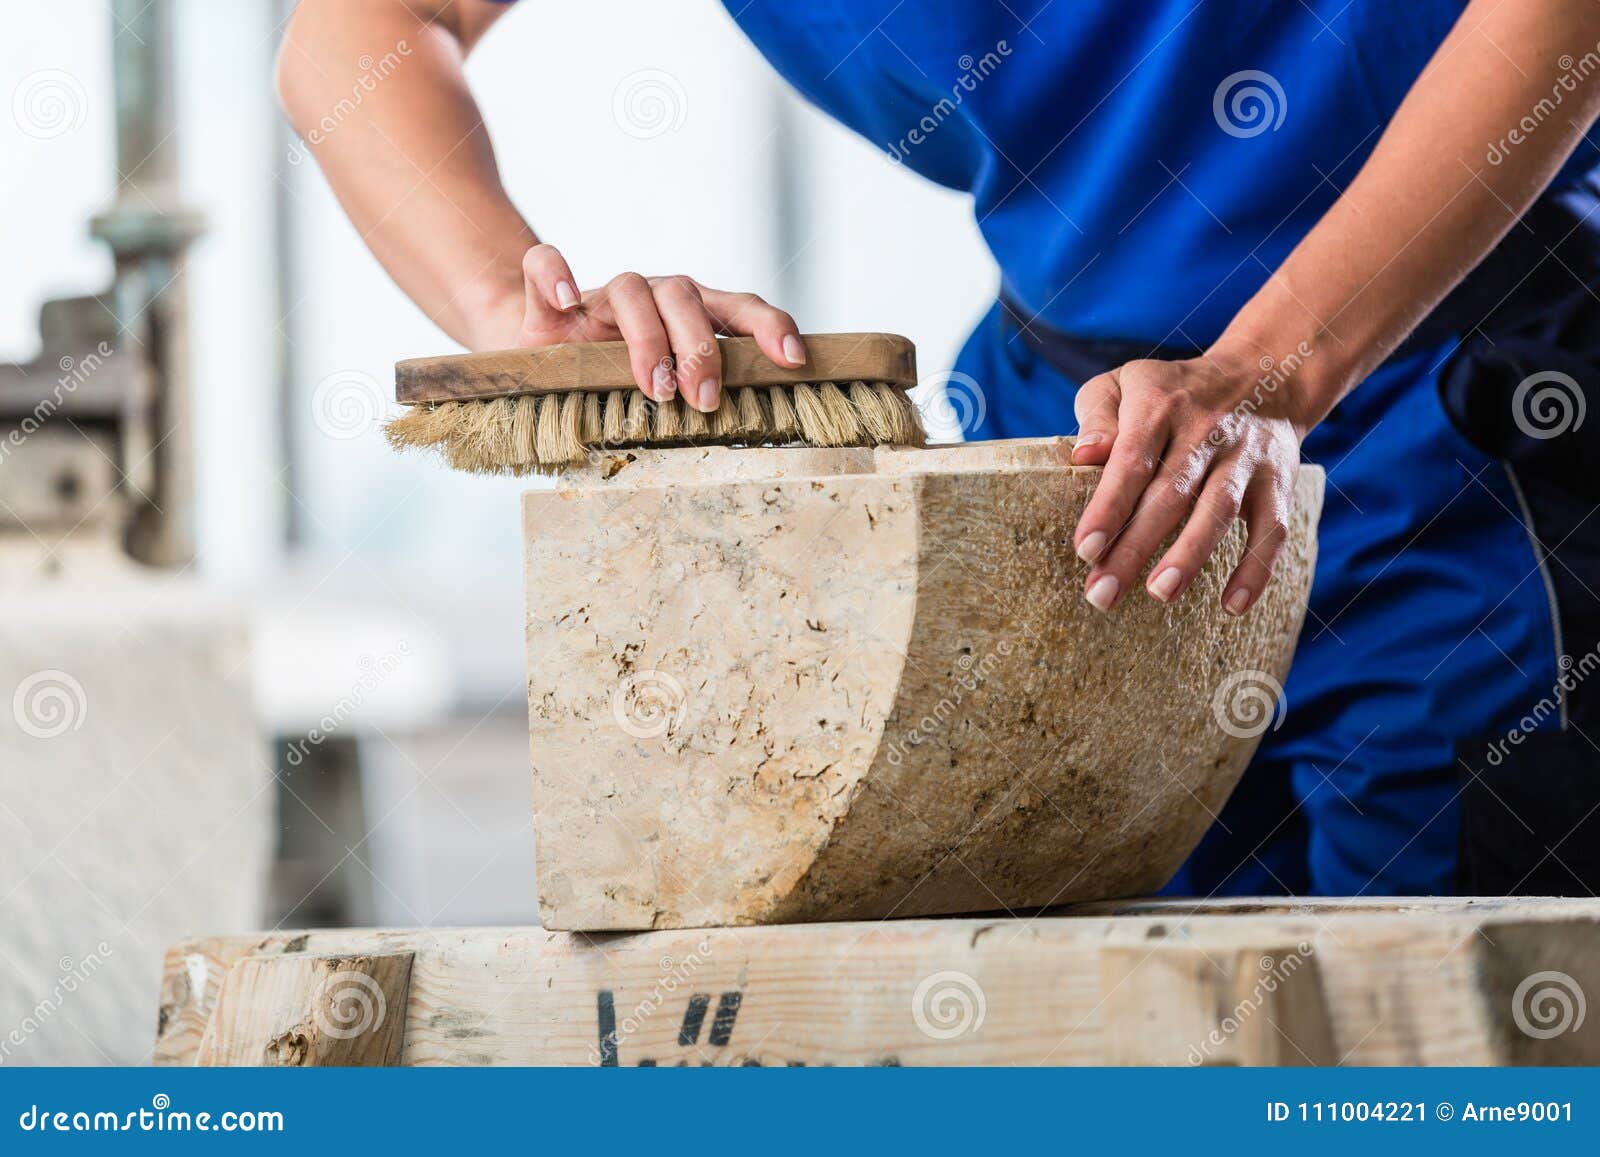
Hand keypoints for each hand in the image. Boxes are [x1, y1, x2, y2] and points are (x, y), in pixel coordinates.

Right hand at [474, 243, 806, 412]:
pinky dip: (554, 275)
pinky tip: (567, 300)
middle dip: (701, 348)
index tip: (792, 359)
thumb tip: (758, 411)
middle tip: (703, 399)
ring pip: (632, 287)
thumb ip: (708, 390)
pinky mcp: (547, 300)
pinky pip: (543, 263)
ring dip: (648, 337)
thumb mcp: (666, 391)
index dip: (769, 326)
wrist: (542, 365)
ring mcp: (601, 298)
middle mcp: (653, 297)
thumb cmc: (617, 385)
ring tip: (655, 387)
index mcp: (691, 315)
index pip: (738, 307)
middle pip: (686, 296)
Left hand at [1067, 350, 1307, 616]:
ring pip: (1218, 510)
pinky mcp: (1278, 482)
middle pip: (1170, 494)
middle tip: (1102, 593)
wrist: (1263, 376)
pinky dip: (1256, 568)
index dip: (1109, 506)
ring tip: (1160, 595)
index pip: (1132, 459)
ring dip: (1190, 556)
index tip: (1085, 549)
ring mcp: (1246, 457)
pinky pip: (1273, 529)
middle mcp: (1206, 430)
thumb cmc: (1172, 393)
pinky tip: (1233, 606)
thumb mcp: (1126, 384)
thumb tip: (1083, 455)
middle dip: (1135, 547)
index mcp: (1160, 406)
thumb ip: (1097, 416)